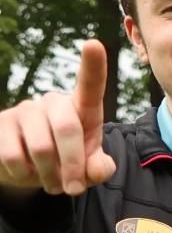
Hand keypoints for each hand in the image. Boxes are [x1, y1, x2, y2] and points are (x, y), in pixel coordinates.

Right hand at [0, 39, 116, 196]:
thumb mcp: (88, 168)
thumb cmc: (66, 162)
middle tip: (73, 189)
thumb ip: (99, 169)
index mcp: (80, 108)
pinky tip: (26, 174)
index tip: (93, 43)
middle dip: (73, 166)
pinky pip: (13, 156)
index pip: (89, 86)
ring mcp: (23, 111)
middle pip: (67, 129)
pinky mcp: (0, 125)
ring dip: (49, 176)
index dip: (93, 66)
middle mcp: (52, 103)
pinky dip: (24, 176)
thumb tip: (98, 169)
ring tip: (51, 183)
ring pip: (41, 148)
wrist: (27, 168)